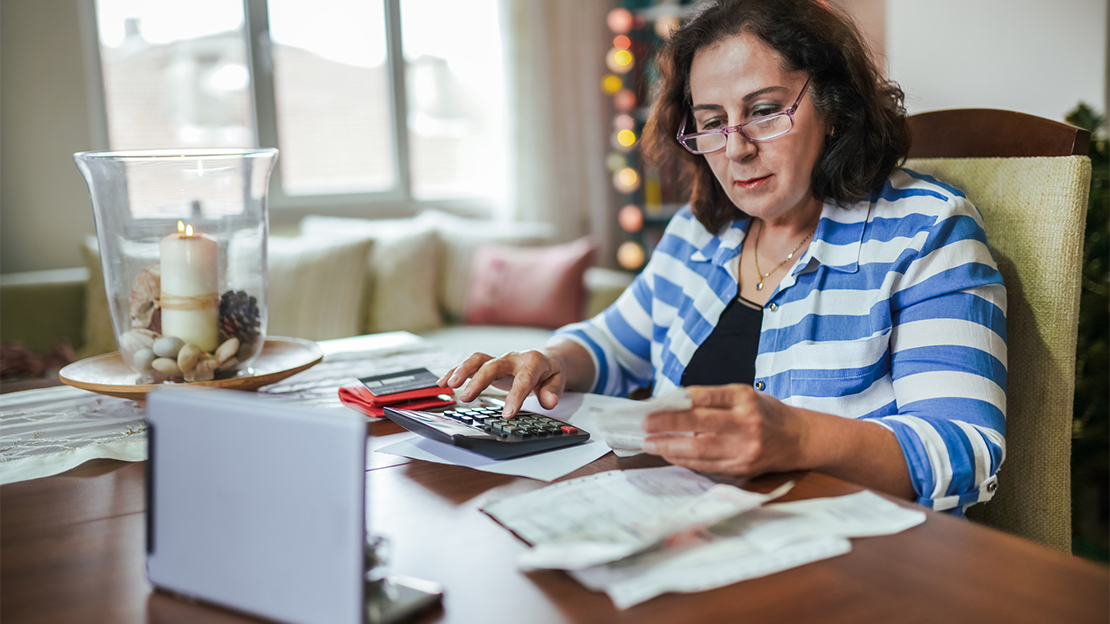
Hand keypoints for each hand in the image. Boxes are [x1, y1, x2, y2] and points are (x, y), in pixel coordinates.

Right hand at [437, 350, 565, 417]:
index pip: (523, 380)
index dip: (515, 397)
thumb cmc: (549, 372)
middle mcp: (512, 358)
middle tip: (467, 398)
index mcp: (532, 362)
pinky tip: (443, 383)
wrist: (545, 358)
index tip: (508, 414)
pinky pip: (470, 365)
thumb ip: (552, 391)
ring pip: (477, 360)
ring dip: (462, 371)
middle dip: (478, 381)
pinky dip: (455, 372)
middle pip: (493, 366)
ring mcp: (499, 360)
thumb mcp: (558, 381)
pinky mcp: (488, 363)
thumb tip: (549, 402)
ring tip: (449, 385)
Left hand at [642, 385, 807, 476]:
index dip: (678, 402)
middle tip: (646, 425)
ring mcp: (744, 449)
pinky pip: (706, 466)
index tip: (655, 405)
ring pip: (701, 451)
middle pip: (701, 426)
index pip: (706, 398)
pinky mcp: (741, 468)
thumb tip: (672, 405)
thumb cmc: (765, 412)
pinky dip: (684, 460)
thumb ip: (711, 399)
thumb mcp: (743, 395)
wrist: (797, 439)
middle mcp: (747, 424)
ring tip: (650, 443)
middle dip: (669, 426)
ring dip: (671, 448)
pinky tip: (669, 454)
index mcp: (746, 399)